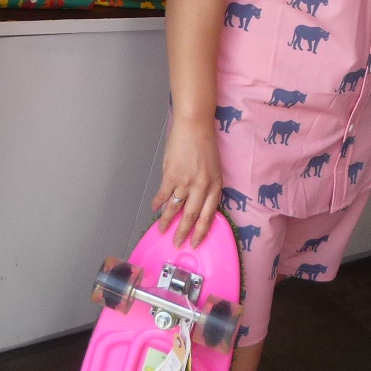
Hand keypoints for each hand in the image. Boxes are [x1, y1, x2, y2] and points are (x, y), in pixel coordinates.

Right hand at [152, 120, 222, 248]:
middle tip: (177, 244)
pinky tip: (155, 209)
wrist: (195, 127)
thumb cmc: (206, 146)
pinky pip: (164, 194)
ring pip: (175, 208)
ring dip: (167, 221)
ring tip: (162, 231)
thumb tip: (197, 204)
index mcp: (215, 186)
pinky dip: (158, 203)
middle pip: (192, 216)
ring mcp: (186, 182)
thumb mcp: (214, 169)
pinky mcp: (172, 175)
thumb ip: (207, 188)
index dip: (201, 231)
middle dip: (184, 232)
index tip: (195, 242)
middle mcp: (202, 187)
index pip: (209, 216)